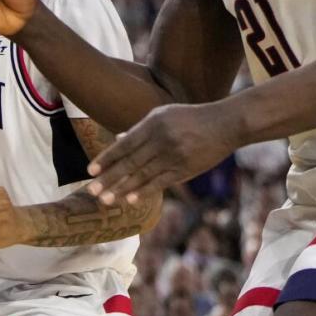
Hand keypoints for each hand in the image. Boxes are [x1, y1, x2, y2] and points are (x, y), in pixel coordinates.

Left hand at [87, 102, 240, 204]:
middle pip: (129, 163)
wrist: (225, 124)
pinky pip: (161, 182)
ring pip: (142, 176)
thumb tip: (118, 139)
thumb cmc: (190, 118)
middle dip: (109, 178)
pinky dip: (145, 191)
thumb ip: (140, 129)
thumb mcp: (163, 115)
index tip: (90, 171)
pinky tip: (131, 200)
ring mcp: (174, 156)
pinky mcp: (185, 169)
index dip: (106, 159)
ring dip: (122, 190)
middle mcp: (161, 140)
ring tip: (106, 200)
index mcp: (152, 124)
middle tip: (91, 191)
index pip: (124, 145)